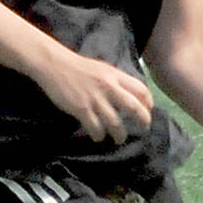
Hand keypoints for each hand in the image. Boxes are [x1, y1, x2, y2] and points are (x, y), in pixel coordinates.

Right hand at [34, 44, 153, 143]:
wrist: (54, 64)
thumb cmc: (77, 67)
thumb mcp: (102, 69)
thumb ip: (115, 81)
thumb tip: (128, 95)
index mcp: (115, 75)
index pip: (141, 90)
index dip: (148, 103)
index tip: (148, 111)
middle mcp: (108, 87)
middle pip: (134, 107)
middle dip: (142, 120)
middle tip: (143, 128)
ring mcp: (95, 99)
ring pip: (116, 123)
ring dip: (120, 134)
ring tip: (119, 139)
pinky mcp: (81, 108)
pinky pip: (95, 127)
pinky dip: (98, 135)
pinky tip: (97, 136)